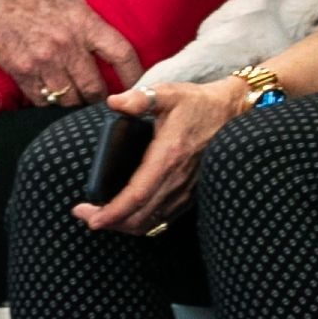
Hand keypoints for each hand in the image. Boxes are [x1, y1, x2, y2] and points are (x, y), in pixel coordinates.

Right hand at [0, 0, 142, 103]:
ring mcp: (42, 61)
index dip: (134, 75)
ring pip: (69, 98)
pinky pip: (41, 99)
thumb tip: (101, 11)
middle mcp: (67, 45)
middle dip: (100, 97)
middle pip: (96, 86)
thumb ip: (86, 7)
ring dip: (74, 103)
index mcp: (84, 22)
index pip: (122, 54)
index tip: (136, 84)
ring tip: (76, 102)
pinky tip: (50, 99)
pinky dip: (48, 103)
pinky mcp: (20, 71)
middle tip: (102, 100)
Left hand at [72, 79, 246, 237]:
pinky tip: (126, 215)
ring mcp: (186, 190)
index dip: (111, 212)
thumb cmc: (197, 103)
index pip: (136, 195)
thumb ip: (141, 98)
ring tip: (101, 217)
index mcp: (168, 157)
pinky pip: (164, 218)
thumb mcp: (169, 93)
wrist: (233, 112)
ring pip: (151, 221)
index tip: (89, 217)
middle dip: (109, 222)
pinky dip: (142, 222)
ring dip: (124, 225)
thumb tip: (114, 102)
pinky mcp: (191, 193)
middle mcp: (178, 179)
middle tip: (84, 215)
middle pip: (139, 216)